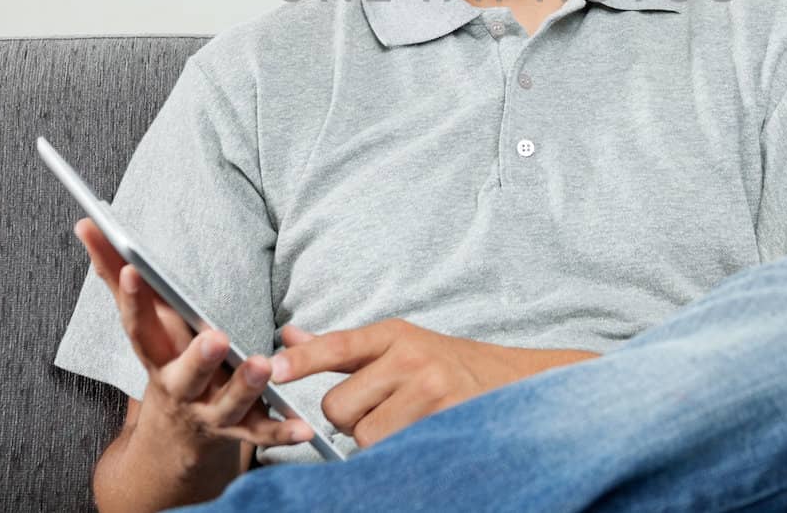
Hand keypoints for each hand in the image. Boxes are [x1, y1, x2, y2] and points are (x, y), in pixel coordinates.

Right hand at [72, 218, 314, 454]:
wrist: (176, 441)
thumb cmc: (164, 361)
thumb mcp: (142, 324)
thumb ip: (115, 275)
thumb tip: (85, 223)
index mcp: (154, 357)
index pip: (138, 326)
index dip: (132, 299)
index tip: (132, 269)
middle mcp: (179, 389)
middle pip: (183, 376)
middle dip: (197, 358)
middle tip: (216, 337)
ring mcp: (209, 413)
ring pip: (227, 404)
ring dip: (245, 386)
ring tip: (263, 365)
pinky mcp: (241, 429)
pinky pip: (262, 431)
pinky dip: (282, 431)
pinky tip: (303, 427)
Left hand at [266, 318, 561, 448]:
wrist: (512, 383)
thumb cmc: (446, 365)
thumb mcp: (398, 345)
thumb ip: (343, 348)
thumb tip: (291, 335)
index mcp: (396, 334)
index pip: (339, 345)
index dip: (303, 360)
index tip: (274, 367)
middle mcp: (412, 358)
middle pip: (340, 406)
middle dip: (350, 418)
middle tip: (381, 410)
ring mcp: (430, 392)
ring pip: (364, 436)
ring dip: (375, 440)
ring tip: (405, 423)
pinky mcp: (444, 423)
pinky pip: (391, 452)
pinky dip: (395, 452)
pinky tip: (416, 437)